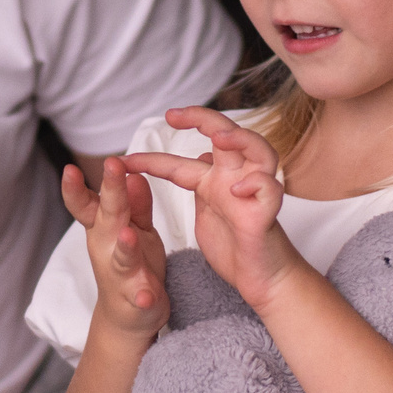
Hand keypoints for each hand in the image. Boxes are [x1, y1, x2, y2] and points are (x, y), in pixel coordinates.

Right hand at [60, 155, 170, 339]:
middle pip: (110, 217)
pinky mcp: (138, 298)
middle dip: (111, 191)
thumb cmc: (132, 263)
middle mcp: (107, 248)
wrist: (128, 317)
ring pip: (122, 257)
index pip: (87, 204)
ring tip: (128, 233)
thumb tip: (134, 174)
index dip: (75, 188)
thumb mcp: (136, 227)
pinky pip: (140, 297)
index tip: (70, 168)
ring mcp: (121, 274)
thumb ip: (136, 203)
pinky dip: (142, 296)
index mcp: (105, 227)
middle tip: (112, 165)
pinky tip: (146, 297)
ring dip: (125, 245)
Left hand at [123, 106, 308, 308]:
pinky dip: (256, 183)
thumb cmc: (235, 246)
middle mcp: (235, 179)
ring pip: (259, 151)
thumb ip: (200, 186)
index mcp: (214, 182)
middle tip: (173, 115)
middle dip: (201, 118)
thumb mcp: (206, 213)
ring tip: (220, 138)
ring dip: (241, 139)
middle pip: (225, 135)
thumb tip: (199, 156)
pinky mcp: (267, 214)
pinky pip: (269, 188)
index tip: (123, 161)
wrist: (260, 278)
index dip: (151, 160)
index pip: (180, 162)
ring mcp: (254, 193)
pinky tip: (237, 188)